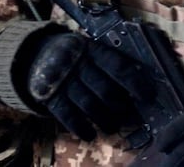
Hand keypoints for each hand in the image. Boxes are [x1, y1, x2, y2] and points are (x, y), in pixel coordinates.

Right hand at [22, 31, 154, 140]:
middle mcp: (77, 64)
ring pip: (88, 104)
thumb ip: (109, 62)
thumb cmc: (75, 55)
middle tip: (128, 114)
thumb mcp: (90, 49)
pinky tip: (90, 135)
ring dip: (104, 119)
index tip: (147, 95)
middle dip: (120, 105)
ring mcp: (62, 81)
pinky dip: (81, 127)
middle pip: (104, 88)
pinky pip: (67, 115)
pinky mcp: (50, 97)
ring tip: (113, 127)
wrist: (36, 55)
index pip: (118, 66)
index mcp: (92, 49)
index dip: (134, 82)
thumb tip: (138, 82)